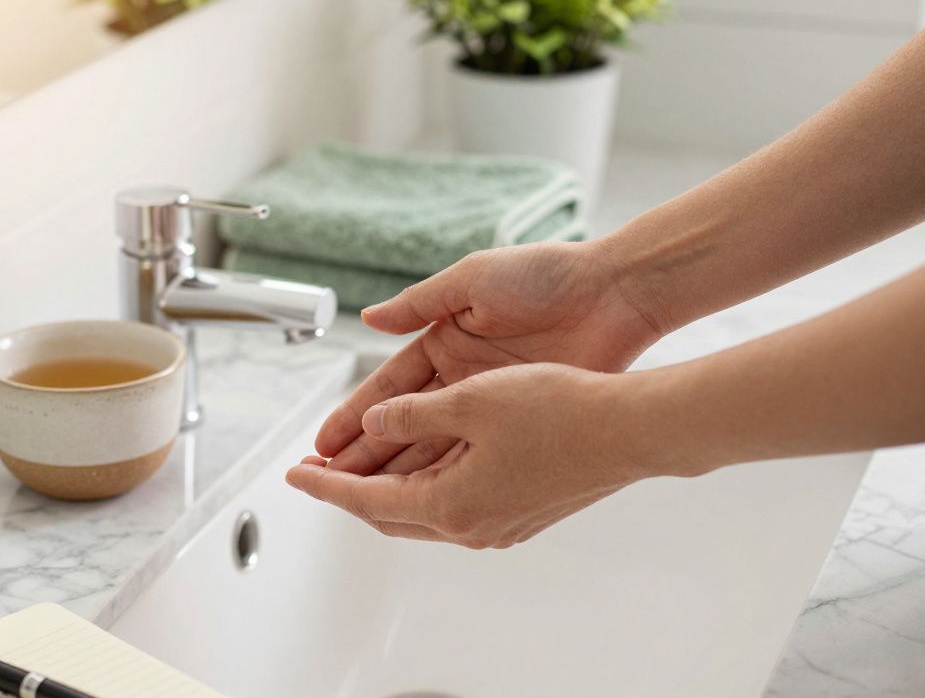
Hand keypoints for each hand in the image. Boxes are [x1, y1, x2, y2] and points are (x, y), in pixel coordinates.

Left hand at [290, 364, 688, 547]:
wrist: (631, 430)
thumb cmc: (561, 412)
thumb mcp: (470, 400)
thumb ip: (412, 414)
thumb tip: (377, 421)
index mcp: (449, 502)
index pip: (364, 498)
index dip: (324, 483)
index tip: (294, 472)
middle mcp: (470, 525)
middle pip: (388, 513)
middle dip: (348, 490)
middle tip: (319, 470)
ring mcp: (498, 524)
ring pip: (422, 511)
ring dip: (386, 488)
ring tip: (362, 462)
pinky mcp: (520, 512)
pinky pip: (454, 506)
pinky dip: (424, 486)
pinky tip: (423, 461)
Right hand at [317, 241, 663, 475]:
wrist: (614, 294)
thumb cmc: (547, 276)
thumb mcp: (473, 281)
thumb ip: (420, 303)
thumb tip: (369, 317)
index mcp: (444, 339)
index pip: (390, 388)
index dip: (356, 416)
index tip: (325, 442)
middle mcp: (463, 376)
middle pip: (405, 424)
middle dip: (366, 453)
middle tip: (328, 480)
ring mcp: (492, 402)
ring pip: (435, 446)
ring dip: (399, 471)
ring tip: (362, 497)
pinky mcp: (523, 419)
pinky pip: (476, 454)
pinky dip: (447, 475)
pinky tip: (421, 498)